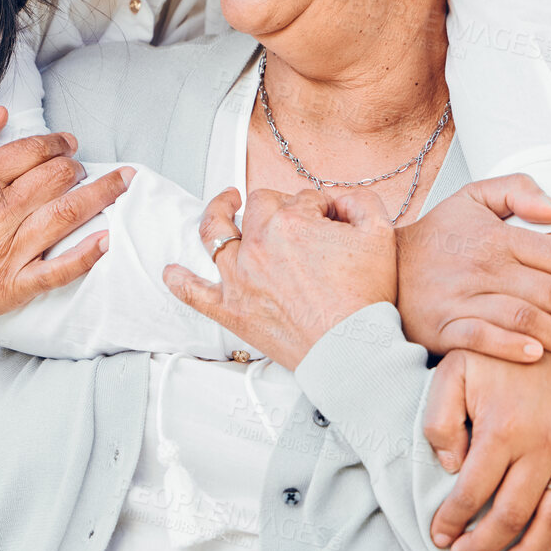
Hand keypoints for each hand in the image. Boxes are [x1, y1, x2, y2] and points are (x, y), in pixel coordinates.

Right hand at [0, 108, 133, 350]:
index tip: (68, 143)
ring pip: (67, 215)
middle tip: (86, 165)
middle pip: (56, 178)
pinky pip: (59, 270)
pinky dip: (86, 255)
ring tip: (122, 184)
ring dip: (101, 196)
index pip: (31, 151)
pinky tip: (107, 240)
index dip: (56, 142)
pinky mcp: (13, 285)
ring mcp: (8, 251)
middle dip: (79, 166)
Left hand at [162, 186, 396, 370]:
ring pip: (216, 234)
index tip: (330, 222)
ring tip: (225, 205)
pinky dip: (179, 281)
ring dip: (218, 214)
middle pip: (258, 207)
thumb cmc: (368, 297)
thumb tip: (337, 199)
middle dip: (275, 206)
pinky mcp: (231, 310)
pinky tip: (170, 271)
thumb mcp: (379, 234)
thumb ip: (359, 201)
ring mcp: (239, 278)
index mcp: (292, 222)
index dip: (319, 207)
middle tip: (290, 217)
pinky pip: (193, 293)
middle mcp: (259, 244)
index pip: (301, 198)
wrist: (354, 352)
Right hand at [396, 174, 550, 362]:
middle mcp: (483, 267)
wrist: (384, 265)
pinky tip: (537, 356)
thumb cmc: (439, 235)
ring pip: (526, 320)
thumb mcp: (472, 198)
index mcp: (496, 237)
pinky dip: (511, 349)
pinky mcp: (443, 327)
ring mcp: (462, 298)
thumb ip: (517, 189)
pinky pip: (482, 340)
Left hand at [422, 350, 550, 550]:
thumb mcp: (453, 369)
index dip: (451, 520)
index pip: (471, 492)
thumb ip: (440, 419)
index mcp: (502, 429)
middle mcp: (542, 445)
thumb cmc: (494, 349)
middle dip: (483, 544)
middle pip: (511, 515)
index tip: (438, 536)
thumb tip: (450, 468)